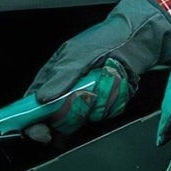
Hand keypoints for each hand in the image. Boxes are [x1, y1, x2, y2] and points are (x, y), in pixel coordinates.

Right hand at [28, 0, 170, 135]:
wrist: (137, 38)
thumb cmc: (104, 39)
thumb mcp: (77, 55)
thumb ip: (59, 78)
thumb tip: (40, 98)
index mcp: (53, 76)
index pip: (33, 105)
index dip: (32, 122)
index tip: (40, 131)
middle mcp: (67, 90)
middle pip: (59, 118)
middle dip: (73, 111)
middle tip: (86, 96)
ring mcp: (87, 98)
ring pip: (84, 117)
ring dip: (96, 102)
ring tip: (106, 81)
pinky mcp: (105, 103)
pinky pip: (103, 113)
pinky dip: (111, 102)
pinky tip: (116, 86)